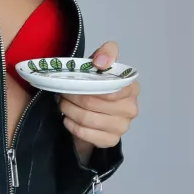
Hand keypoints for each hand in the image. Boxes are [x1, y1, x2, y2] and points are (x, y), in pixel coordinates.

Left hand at [60, 40, 139, 156]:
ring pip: (87, 118)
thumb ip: (107, 52)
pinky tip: (68, 119)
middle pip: (93, 102)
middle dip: (72, 97)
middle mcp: (131, 109)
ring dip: (69, 110)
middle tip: (62, 93)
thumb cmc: (99, 84)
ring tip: (63, 104)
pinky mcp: (111, 141)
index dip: (88, 86)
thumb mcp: (102, 62)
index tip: (74, 82)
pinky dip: (71, 125)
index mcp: (131, 88)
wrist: (96, 111)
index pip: (111, 88)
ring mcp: (122, 127)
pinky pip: (85, 133)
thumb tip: (100, 62)